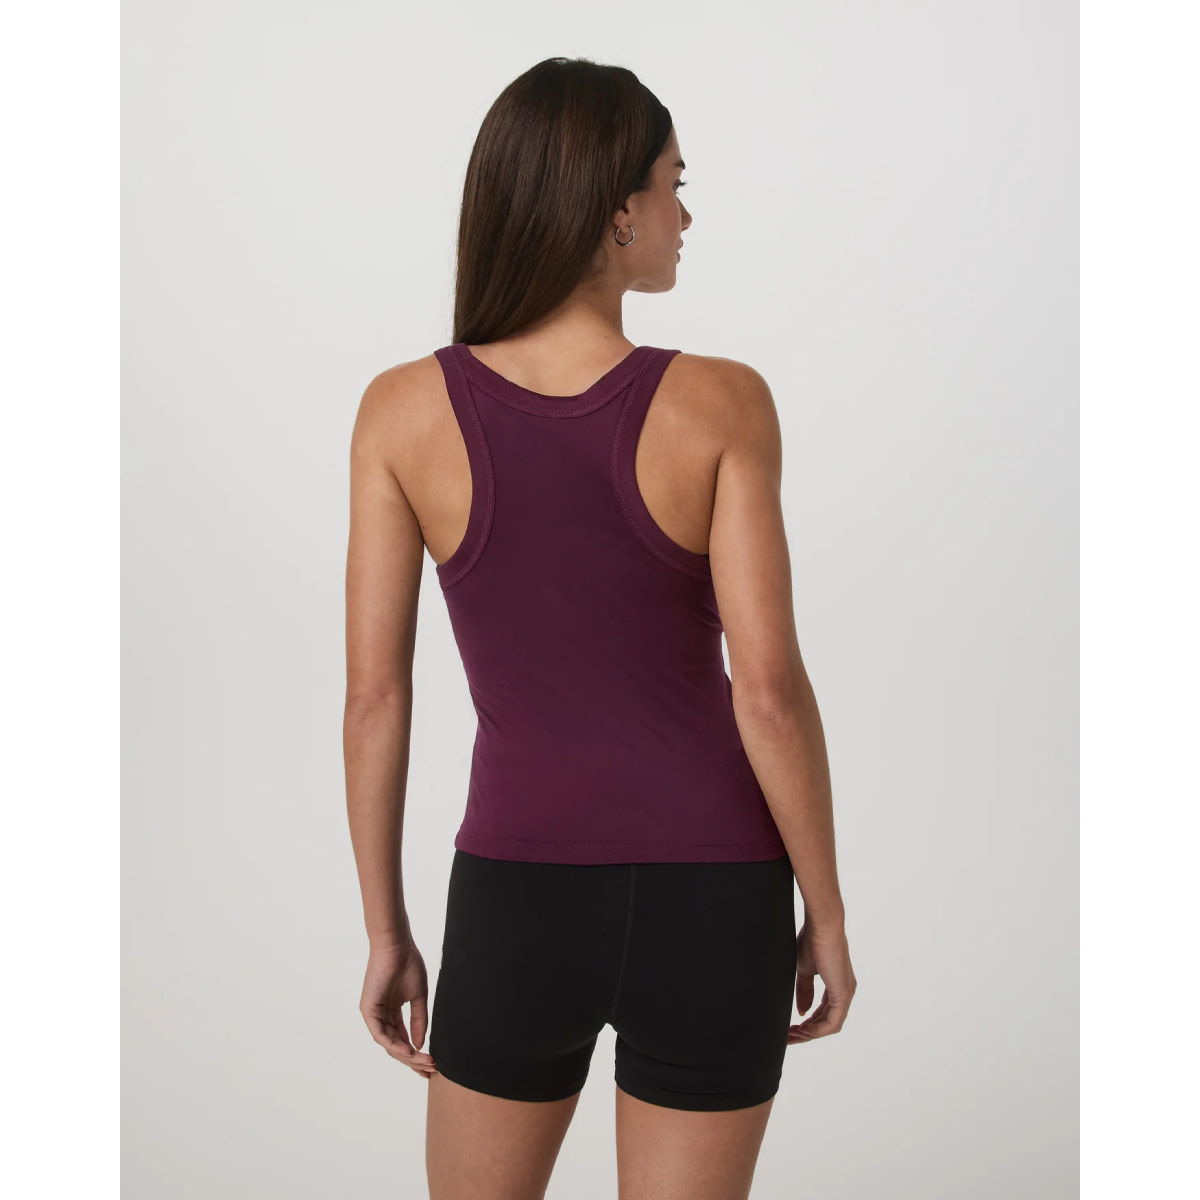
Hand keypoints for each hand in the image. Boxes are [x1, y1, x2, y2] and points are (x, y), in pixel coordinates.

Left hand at [360, 939, 437, 1077]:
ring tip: (424, 1063)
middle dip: (413, 1060)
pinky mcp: (369, 1010)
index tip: (432, 1064)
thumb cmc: (408, 964)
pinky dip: (394, 1044)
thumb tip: (420, 1044)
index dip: (416, 1054)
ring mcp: (374, 1014)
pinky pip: (381, 1034)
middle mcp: (381, 1016)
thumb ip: (418, 1020)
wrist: (398, 946)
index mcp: (392, 1012)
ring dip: (407, 1056)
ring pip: (389, 1044)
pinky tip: (409, 1051)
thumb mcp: (418, 997)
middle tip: (430, 1069)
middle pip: (397, 1045)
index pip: (403, 1039)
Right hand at [788, 919, 855, 1043]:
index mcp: (837, 984)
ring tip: (792, 1035)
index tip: (791, 1028)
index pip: (824, 1012)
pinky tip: (802, 1030)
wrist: (822, 925)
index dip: (808, 1023)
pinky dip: (817, 1030)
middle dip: (807, 1032)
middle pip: (827, 1022)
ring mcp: (846, 994)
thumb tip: (802, 1012)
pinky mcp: (843, 995)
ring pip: (829, 1025)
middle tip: (789, 1037)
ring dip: (810, 1034)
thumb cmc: (813, 940)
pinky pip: (832, 1023)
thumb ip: (804, 991)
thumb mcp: (805, 970)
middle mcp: (845, 991)